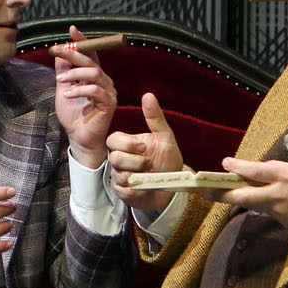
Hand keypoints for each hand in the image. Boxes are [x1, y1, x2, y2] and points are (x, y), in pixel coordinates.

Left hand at [52, 25, 116, 167]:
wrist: (79, 139)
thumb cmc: (73, 116)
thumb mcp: (63, 90)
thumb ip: (63, 72)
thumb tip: (59, 53)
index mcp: (94, 76)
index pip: (91, 54)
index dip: (82, 41)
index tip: (72, 29)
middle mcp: (104, 81)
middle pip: (91, 60)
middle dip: (73, 53)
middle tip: (57, 50)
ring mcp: (108, 92)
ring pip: (94, 73)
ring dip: (74, 73)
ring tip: (60, 81)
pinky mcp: (109, 103)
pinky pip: (95, 90)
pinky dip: (79, 89)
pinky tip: (67, 94)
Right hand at [106, 93, 184, 211]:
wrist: (173, 186)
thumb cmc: (167, 159)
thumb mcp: (165, 137)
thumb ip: (155, 118)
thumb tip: (148, 95)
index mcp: (126, 144)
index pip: (114, 139)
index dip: (128, 143)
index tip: (144, 147)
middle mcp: (119, 160)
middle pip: (115, 157)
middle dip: (135, 160)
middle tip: (149, 162)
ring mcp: (119, 176)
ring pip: (119, 174)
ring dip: (139, 174)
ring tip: (150, 174)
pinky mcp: (123, 192)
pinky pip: (124, 189)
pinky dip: (138, 188)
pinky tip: (146, 186)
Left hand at [208, 157, 287, 233]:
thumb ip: (274, 170)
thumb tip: (253, 170)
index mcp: (286, 177)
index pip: (257, 171)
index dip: (239, 167)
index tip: (225, 162)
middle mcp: (278, 194)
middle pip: (244, 196)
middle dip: (222, 193)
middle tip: (204, 190)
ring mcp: (277, 210)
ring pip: (248, 204)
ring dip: (230, 198)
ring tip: (213, 193)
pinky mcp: (278, 220)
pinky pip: (260, 208)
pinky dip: (249, 202)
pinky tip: (237, 198)